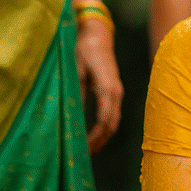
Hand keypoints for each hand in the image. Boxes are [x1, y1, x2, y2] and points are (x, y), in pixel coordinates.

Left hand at [75, 18, 123, 152]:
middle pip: (112, 123)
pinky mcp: (114, 89)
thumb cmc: (82, 49)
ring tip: (89, 150)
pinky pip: (112, 113)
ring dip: (103, 136)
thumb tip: (72, 118)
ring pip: (114, 120)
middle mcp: (116, 91)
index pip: (104, 120)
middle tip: (84, 156)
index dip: (94, 137)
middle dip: (100, 141)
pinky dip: (105, 127)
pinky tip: (94, 134)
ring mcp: (117, 90)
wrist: (96, 33)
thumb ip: (77, 94)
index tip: (82, 149)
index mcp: (108, 88)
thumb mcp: (75, 72)